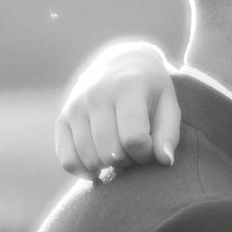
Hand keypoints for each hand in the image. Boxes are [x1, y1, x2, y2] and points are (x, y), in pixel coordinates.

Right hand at [56, 39, 180, 181]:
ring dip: (107, 166)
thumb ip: (169, 134)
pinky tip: (97, 167)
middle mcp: (96, 95)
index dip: (145, 153)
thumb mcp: (168, 103)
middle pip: (110, 152)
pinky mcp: (62, 118)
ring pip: (89, 158)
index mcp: (127, 88)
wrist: (119, 62)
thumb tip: (165, 160)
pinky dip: (81, 170)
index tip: (150, 146)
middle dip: (127, 161)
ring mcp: (76, 107)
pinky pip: (67, 158)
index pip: (134, 138)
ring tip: (118, 153)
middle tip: (134, 150)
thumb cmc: (149, 90)